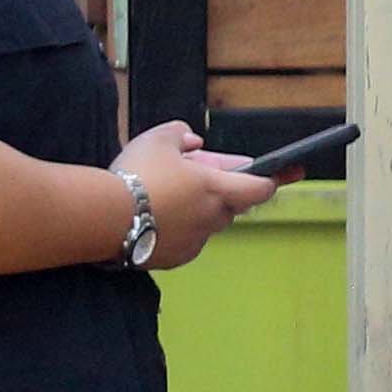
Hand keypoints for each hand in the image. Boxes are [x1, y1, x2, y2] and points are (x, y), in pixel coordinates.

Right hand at [121, 119, 276, 269]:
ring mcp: (195, 241)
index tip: (287, 174)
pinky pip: (187, 240)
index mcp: (217, 188)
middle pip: (231, 205)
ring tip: (168, 195)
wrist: (105, 218)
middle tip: (198, 176)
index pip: (260, 188)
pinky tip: (156, 218)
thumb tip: (192, 140)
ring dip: (198, 210)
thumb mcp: (158, 139)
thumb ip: (179, 133)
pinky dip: (179, 229)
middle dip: (221, 190)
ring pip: (207, 223)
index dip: (272, 180)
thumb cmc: (136, 175)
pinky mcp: (176, 257)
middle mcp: (212, 218)